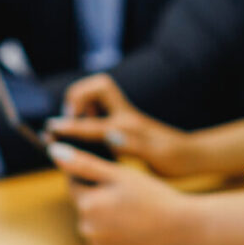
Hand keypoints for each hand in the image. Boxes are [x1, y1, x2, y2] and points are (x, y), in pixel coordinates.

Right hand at [45, 74, 197, 175]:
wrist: (192, 155)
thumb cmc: (176, 158)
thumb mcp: (156, 155)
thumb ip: (133, 144)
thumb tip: (112, 135)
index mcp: (127, 126)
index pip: (91, 123)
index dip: (69, 127)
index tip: (51, 130)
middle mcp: (125, 116)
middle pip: (98, 86)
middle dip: (77, 95)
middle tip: (67, 117)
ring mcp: (126, 117)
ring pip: (98, 95)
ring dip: (82, 102)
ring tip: (70, 122)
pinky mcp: (126, 123)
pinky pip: (102, 110)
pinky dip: (89, 113)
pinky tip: (85, 131)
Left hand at [48, 142, 201, 244]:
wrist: (181, 227)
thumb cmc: (152, 195)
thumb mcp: (119, 174)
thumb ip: (84, 163)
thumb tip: (53, 151)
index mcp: (87, 204)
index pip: (74, 182)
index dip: (93, 176)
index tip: (114, 178)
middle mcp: (86, 227)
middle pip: (83, 202)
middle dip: (98, 194)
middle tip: (127, 193)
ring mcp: (96, 244)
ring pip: (92, 218)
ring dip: (104, 211)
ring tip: (131, 209)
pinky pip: (100, 234)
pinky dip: (111, 228)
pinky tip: (131, 223)